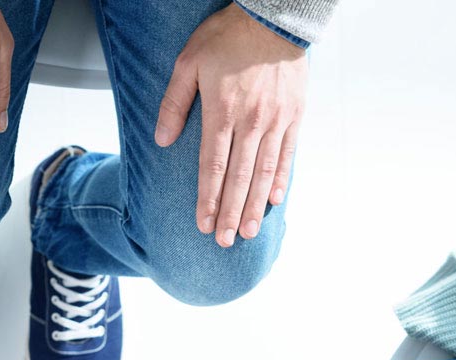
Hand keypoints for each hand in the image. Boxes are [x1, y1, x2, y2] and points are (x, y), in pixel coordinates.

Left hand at [156, 2, 305, 246]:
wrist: (274, 15)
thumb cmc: (226, 36)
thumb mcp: (187, 62)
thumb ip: (173, 103)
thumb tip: (161, 140)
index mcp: (222, 111)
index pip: (212, 166)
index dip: (208, 199)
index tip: (203, 224)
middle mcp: (251, 122)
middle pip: (238, 178)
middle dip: (231, 213)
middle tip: (225, 242)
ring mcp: (276, 120)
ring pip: (264, 172)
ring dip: (255, 205)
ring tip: (249, 232)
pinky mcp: (294, 115)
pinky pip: (287, 154)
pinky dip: (280, 179)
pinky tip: (274, 201)